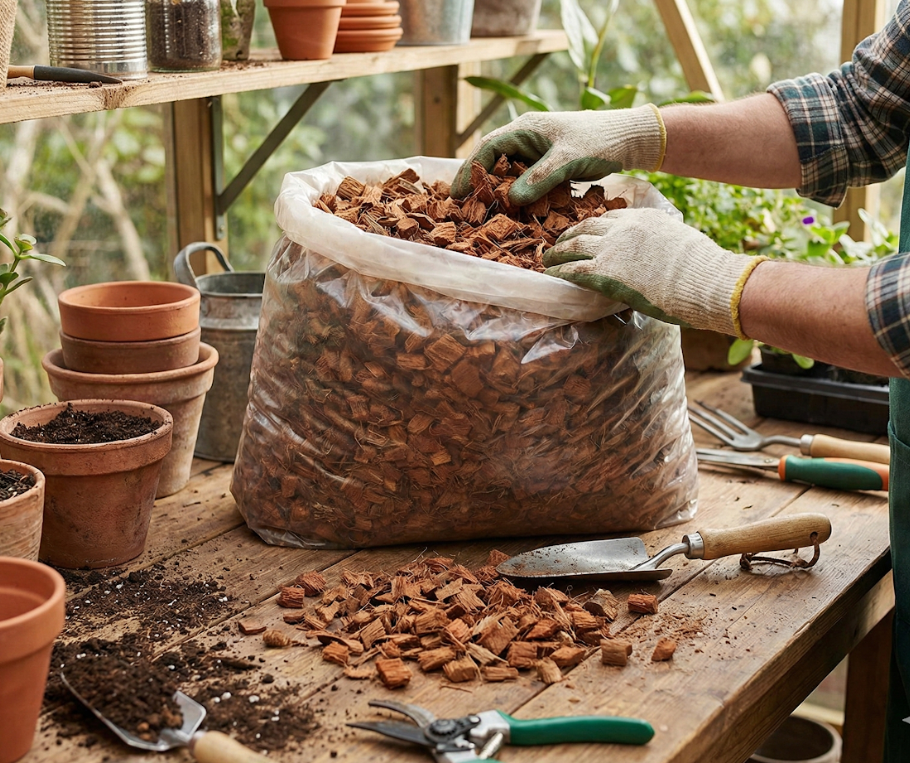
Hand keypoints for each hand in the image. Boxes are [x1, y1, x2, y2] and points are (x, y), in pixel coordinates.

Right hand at [450, 105, 665, 204]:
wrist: (631, 138)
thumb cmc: (601, 141)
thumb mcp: (568, 160)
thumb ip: (539, 178)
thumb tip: (510, 200)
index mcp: (525, 128)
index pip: (487, 149)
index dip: (470, 171)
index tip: (458, 194)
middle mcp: (527, 138)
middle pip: (492, 160)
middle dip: (477, 182)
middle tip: (462, 207)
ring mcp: (538, 151)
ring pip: (508, 171)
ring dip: (495, 190)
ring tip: (481, 212)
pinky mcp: (549, 164)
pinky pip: (525, 179)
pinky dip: (516, 194)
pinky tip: (511, 211)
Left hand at [543, 208, 767, 337]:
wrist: (704, 280)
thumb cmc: (702, 269)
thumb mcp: (680, 243)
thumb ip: (661, 243)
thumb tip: (658, 258)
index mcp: (643, 217)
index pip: (609, 216)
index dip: (593, 226)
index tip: (584, 234)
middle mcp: (623, 228)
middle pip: (586, 227)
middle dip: (569, 236)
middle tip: (559, 245)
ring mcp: (611, 249)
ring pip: (573, 246)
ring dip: (557, 254)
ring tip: (548, 260)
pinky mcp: (604, 273)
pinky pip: (572, 269)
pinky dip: (558, 271)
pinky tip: (550, 276)